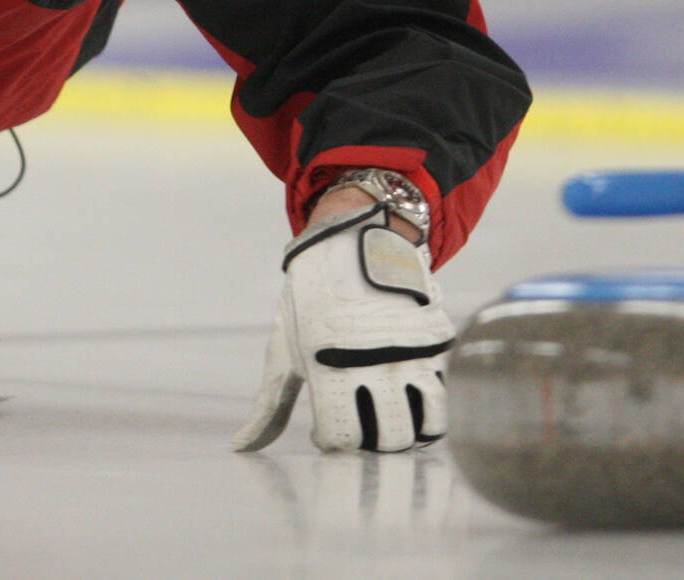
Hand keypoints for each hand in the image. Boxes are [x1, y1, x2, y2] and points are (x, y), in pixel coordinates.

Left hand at [232, 201, 452, 452]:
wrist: (354, 238)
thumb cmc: (310, 297)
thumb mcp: (284, 346)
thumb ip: (269, 403)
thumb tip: (240, 447)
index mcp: (327, 363)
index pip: (343, 439)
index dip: (333, 442)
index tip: (328, 430)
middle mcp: (372, 360)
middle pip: (389, 441)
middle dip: (373, 442)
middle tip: (362, 424)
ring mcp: (410, 351)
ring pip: (424, 426)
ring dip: (407, 431)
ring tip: (388, 415)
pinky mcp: (437, 342)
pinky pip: (443, 398)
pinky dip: (429, 410)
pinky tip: (409, 399)